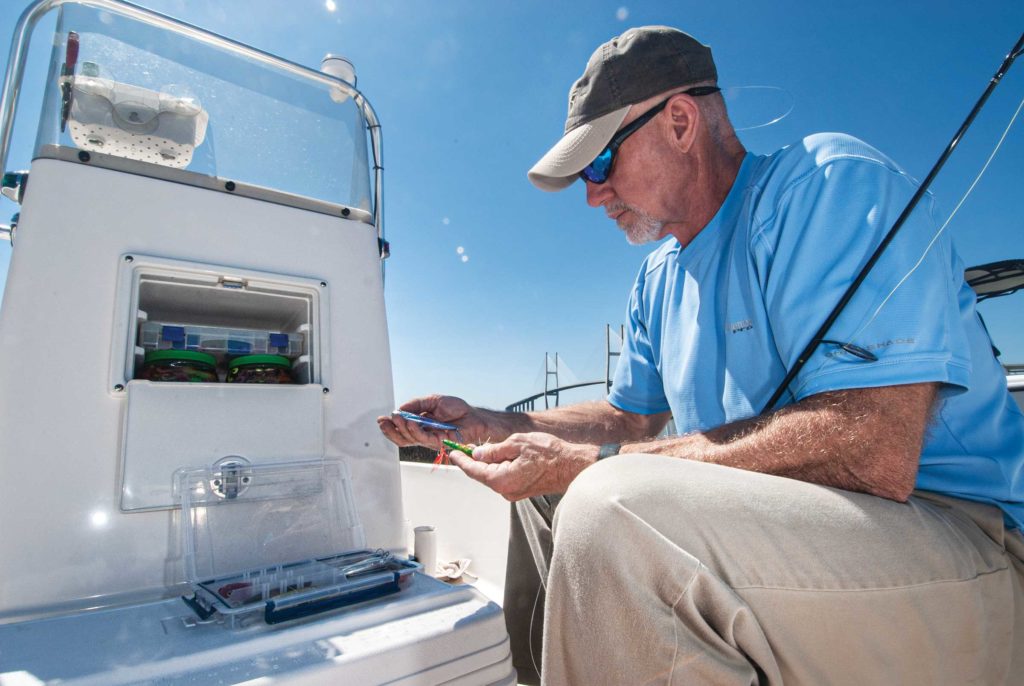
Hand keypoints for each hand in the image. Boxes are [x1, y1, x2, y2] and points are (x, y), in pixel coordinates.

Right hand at [377, 394, 486, 448]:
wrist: (473, 416)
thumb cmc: (456, 409)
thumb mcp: (432, 400)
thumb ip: (416, 404)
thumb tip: (400, 409)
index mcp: (420, 424)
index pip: (401, 429)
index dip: (390, 427)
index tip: (380, 420)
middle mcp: (423, 433)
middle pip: (402, 437)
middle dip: (391, 430)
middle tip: (385, 422)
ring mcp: (430, 439)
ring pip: (411, 439)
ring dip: (402, 429)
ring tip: (397, 418)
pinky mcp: (439, 442)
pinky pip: (424, 438)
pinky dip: (416, 431)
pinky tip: (411, 423)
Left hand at [447, 432, 597, 500]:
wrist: (572, 466)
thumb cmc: (549, 454)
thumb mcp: (517, 443)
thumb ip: (494, 450)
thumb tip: (478, 453)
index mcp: (501, 479)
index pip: (473, 470)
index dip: (461, 460)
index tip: (452, 452)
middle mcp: (505, 490)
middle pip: (482, 474)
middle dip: (474, 460)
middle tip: (465, 447)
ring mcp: (514, 492)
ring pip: (493, 476)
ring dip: (488, 463)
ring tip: (488, 448)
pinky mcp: (521, 490)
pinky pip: (503, 478)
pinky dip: (499, 467)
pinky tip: (503, 455)